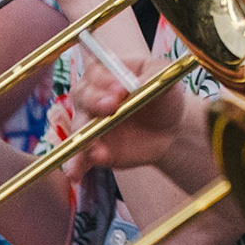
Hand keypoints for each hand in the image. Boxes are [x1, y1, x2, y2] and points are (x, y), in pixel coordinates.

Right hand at [65, 49, 202, 176]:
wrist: (170, 131)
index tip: (121, 89)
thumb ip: (153, 75)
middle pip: (82, 95)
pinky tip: (75, 174)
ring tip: (96, 149)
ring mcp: (90, 123)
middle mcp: (93, 96)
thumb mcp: (165, 77)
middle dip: (95, 101)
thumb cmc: (164, 97)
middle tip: (112, 107)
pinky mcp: (93, 148)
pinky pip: (80, 157)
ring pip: (79, 127)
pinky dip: (77, 165)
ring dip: (85, 136)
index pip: (96, 70)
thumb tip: (136, 85)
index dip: (105, 79)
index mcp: (108, 73)